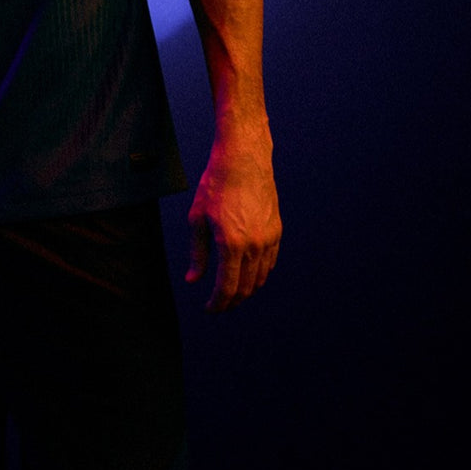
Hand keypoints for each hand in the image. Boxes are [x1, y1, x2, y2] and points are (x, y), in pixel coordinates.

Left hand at [186, 133, 280, 312]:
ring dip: (245, 290)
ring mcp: (268, 239)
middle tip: (218, 304)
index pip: (227, 288)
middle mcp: (254, 245)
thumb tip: (194, 280)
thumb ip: (197, 253)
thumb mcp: (197, 218)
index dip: (217, 304)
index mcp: (231, 244)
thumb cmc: (215, 186)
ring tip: (231, 291)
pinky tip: (247, 274)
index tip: (209, 309)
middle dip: (231, 301)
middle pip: (245, 288)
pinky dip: (258, 274)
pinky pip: (269, 263)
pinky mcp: (276, 231)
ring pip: (259, 278)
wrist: (243, 160)